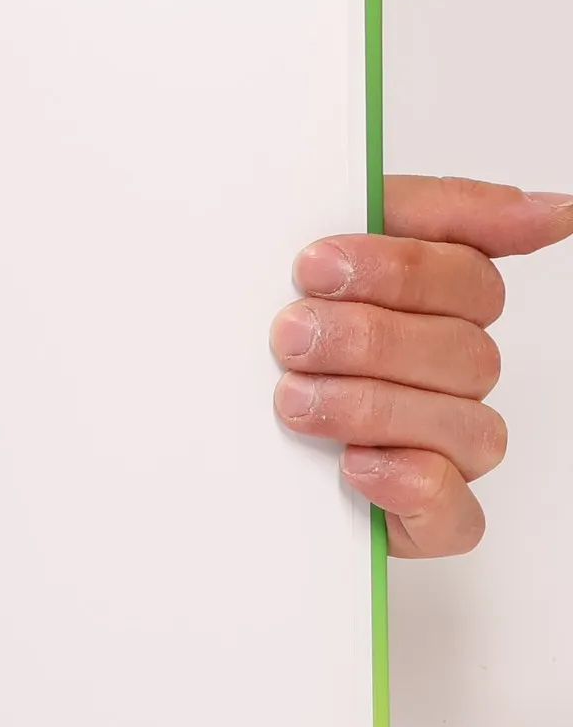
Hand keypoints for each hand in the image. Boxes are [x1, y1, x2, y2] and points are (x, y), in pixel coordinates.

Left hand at [271, 176, 572, 557]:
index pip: (469, 277)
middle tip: (289, 335)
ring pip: (465, 427)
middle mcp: (452, 373)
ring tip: (293, 398)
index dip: (397, 269)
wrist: (190, 419)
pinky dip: (409, 487)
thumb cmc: (261, 325)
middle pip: (466, 351)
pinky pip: (457, 515)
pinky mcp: (423, 517)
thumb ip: (423, 211)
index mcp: (437, 303)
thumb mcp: (310, 241)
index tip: (314, 265)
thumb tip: (556, 209)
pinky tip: (354, 465)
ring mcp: (445, 446)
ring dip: (371, 407)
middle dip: (367, 338)